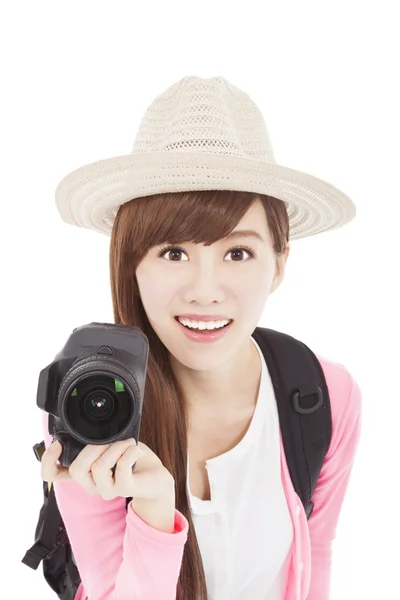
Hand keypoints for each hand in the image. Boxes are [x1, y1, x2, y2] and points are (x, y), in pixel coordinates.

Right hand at [40, 437, 174, 501]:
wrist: (156, 476)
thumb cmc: (132, 458)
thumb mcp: (111, 444)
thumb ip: (98, 438)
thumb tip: (92, 425)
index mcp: (84, 472)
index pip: (52, 475)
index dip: (48, 462)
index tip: (58, 444)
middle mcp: (91, 484)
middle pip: (76, 469)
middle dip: (92, 447)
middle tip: (109, 439)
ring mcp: (107, 489)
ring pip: (99, 467)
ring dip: (115, 447)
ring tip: (127, 442)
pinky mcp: (125, 489)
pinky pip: (122, 467)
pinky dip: (130, 450)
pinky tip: (135, 449)